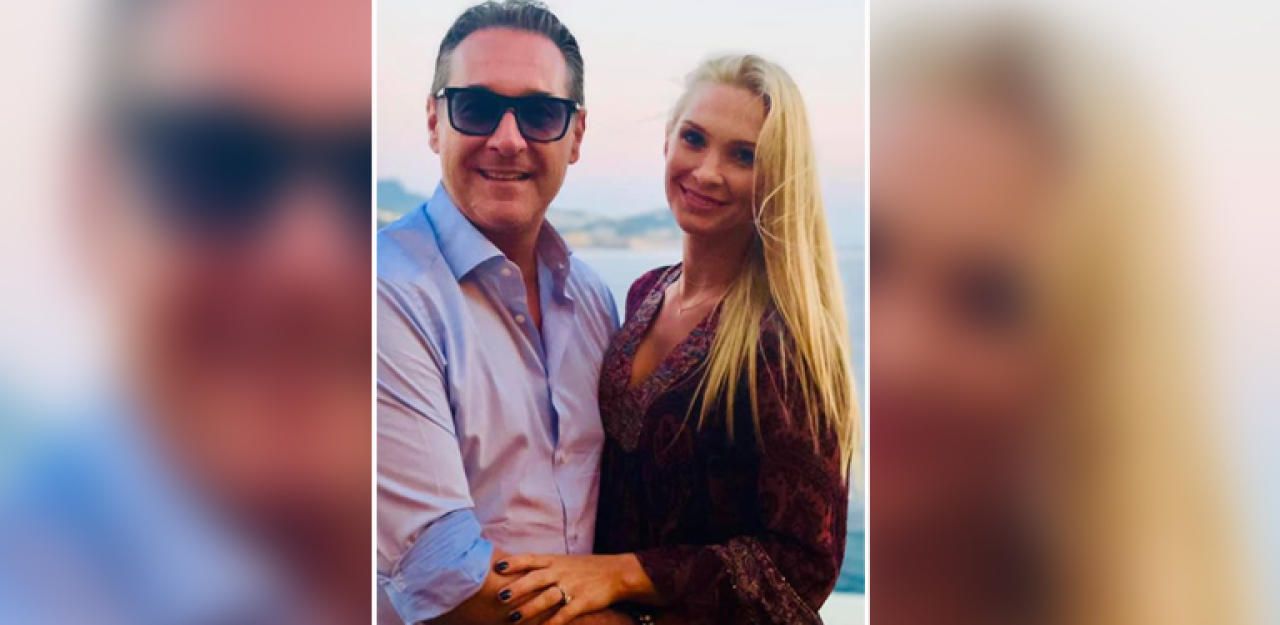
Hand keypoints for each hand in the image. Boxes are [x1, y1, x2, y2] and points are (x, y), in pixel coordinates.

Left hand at [493, 554, 637, 624]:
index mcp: (554, 561)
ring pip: (547, 597)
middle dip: (517, 588)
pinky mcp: (583, 601)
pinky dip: (553, 623)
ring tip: (513, 617)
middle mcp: (561, 572)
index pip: (531, 559)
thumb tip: (515, 569)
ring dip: (530, 608)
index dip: (514, 562)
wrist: (616, 573)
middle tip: (500, 596)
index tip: (497, 567)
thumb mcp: (563, 561)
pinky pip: (565, 614)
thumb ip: (542, 566)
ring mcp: (572, 587)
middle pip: (535, 578)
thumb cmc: (584, 568)